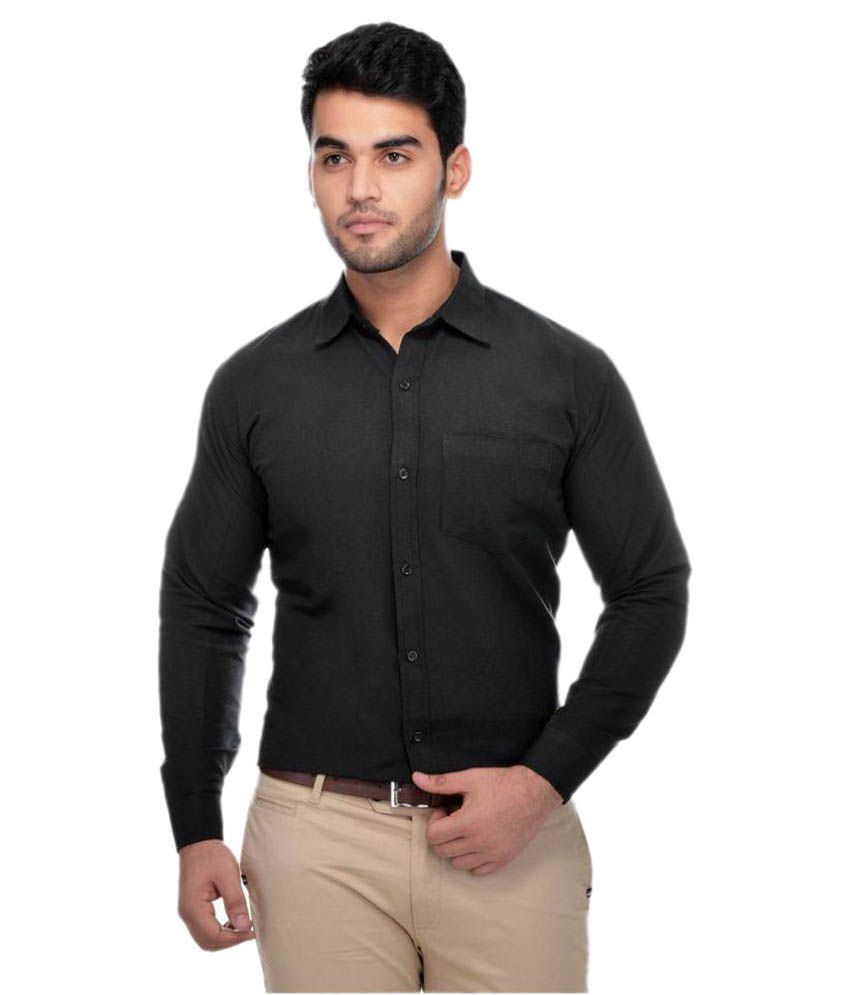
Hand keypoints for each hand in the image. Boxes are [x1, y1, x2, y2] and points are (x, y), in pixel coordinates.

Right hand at [176, 839, 255, 949]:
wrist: (198, 843)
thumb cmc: (212, 856)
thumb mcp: (228, 875)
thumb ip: (235, 901)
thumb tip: (244, 926)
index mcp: (193, 907)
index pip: (213, 936)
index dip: (234, 938)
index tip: (252, 931)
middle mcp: (187, 914)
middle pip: (208, 942)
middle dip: (230, 941)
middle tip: (250, 931)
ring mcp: (188, 913)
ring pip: (205, 939)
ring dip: (224, 938)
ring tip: (243, 927)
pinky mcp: (192, 909)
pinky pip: (204, 929)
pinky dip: (219, 931)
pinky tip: (233, 922)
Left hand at [411, 766, 562, 875]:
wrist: (534, 792)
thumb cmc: (502, 784)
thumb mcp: (470, 778)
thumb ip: (441, 782)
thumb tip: (417, 778)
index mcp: (468, 823)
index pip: (434, 836)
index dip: (434, 822)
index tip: (445, 811)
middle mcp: (479, 843)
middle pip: (443, 851)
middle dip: (443, 834)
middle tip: (454, 819)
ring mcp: (492, 854)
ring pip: (458, 863)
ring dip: (455, 848)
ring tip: (465, 830)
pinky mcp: (503, 859)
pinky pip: (478, 870)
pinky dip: (473, 859)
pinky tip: (477, 841)